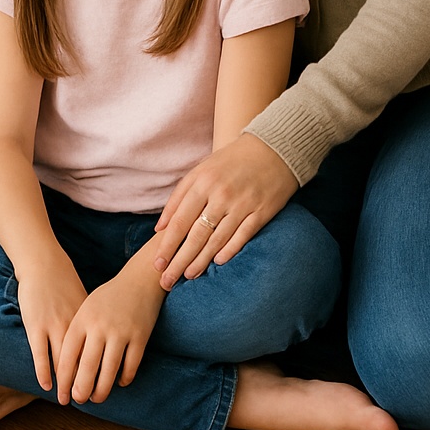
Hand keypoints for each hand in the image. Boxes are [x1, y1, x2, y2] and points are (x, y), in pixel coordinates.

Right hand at [15, 255, 88, 392]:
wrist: (42, 262)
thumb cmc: (63, 280)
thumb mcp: (83, 299)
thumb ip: (90, 320)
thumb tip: (100, 338)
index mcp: (87, 319)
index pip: (97, 352)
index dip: (101, 371)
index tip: (103, 387)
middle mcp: (73, 325)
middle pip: (82, 361)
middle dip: (84, 384)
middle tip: (86, 401)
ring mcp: (53, 326)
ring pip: (62, 363)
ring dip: (64, 384)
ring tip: (66, 399)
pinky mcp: (35, 326)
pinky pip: (40, 356)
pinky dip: (44, 373)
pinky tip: (46, 386)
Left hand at [55, 260, 165, 405]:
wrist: (138, 280)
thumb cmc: (107, 298)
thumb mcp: (87, 309)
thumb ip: (77, 334)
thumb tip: (66, 367)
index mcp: (83, 319)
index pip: (68, 354)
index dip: (64, 377)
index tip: (61, 393)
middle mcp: (100, 326)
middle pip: (87, 366)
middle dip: (81, 389)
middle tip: (78, 400)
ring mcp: (121, 332)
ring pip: (109, 371)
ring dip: (102, 390)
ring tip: (97, 398)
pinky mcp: (140, 337)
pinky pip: (131, 366)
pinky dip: (124, 378)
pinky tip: (119, 383)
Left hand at [152, 134, 297, 288]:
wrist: (272, 148)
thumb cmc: (230, 162)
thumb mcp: (201, 170)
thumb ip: (179, 196)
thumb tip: (160, 227)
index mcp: (203, 182)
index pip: (180, 221)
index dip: (167, 245)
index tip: (156, 264)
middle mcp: (221, 195)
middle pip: (196, 235)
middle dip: (179, 260)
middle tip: (167, 281)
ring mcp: (242, 204)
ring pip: (217, 239)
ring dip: (201, 260)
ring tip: (188, 276)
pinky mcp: (261, 212)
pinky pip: (242, 236)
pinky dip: (229, 250)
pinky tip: (218, 263)